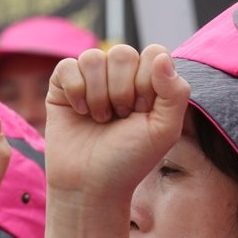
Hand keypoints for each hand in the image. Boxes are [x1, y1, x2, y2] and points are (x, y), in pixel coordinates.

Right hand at [44, 45, 189, 200]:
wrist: (91, 185)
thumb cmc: (129, 160)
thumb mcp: (164, 130)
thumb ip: (176, 92)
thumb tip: (161, 56)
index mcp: (147, 81)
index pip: (152, 53)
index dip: (146, 82)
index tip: (141, 112)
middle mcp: (119, 76)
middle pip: (122, 53)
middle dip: (121, 91)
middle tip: (120, 118)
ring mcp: (90, 80)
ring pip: (92, 58)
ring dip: (98, 95)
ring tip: (100, 119)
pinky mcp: (62, 87)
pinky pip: (67, 66)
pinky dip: (75, 91)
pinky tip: (80, 112)